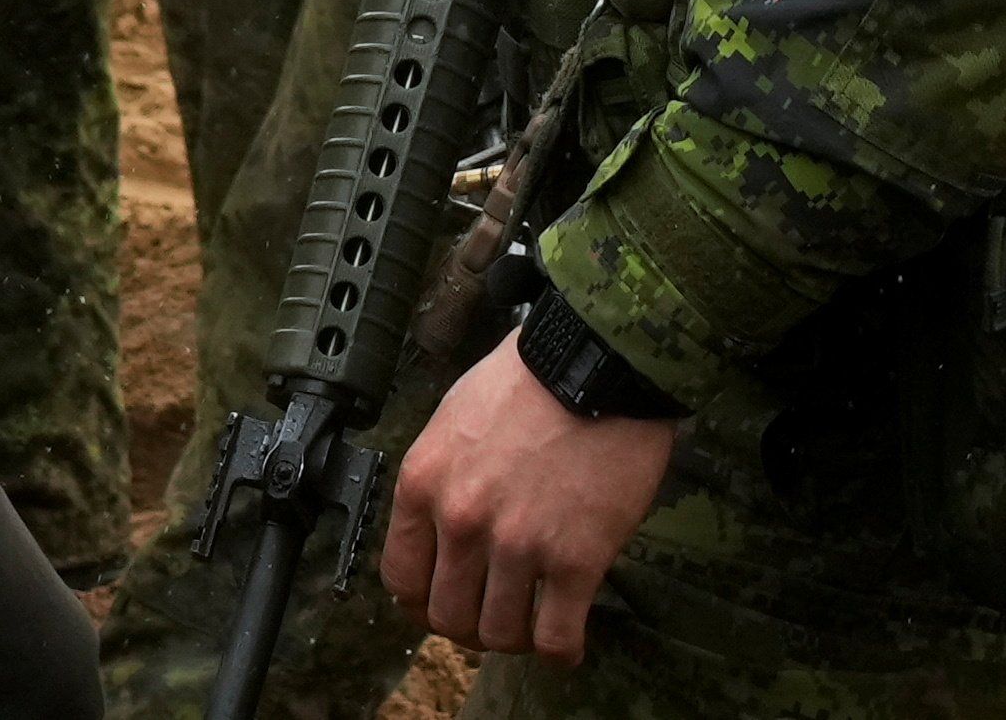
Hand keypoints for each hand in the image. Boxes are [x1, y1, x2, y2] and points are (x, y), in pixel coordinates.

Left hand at [382, 333, 678, 662]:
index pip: (402, 580)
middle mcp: (463, 521)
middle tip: (495, 611)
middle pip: (449, 616)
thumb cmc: (533, 376)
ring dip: (515, 636)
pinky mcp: (576, 560)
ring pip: (499, 634)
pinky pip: (555, 637)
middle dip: (470, 623)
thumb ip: (441, 478)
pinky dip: (560, 649)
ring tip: (534, 619)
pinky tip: (568, 638)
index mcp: (425, 483)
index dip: (424, 601)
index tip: (445, 600)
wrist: (603, 356)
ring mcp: (519, 544)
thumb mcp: (455, 415)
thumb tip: (441, 527)